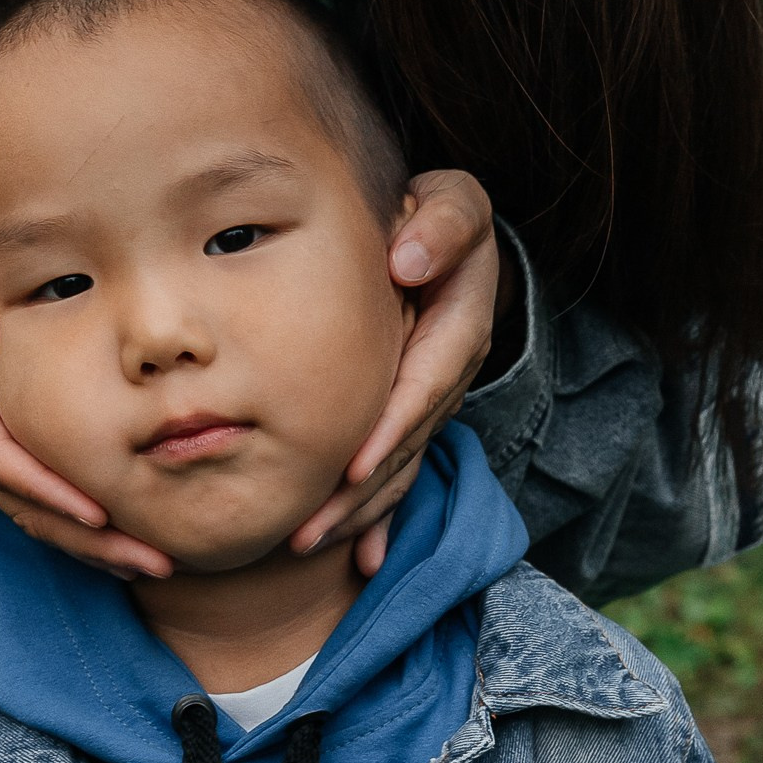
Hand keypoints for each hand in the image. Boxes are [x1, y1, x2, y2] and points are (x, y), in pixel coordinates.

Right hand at [0, 224, 172, 579]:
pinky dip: (85, 526)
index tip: (95, 510)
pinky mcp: (4, 449)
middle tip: (151, 557)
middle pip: (21, 500)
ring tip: (156, 561)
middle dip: (83, 535)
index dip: (42, 485)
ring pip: (34, 511)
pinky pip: (42, 498)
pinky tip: (132, 539)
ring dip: (92, 543)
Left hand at [290, 172, 500, 574]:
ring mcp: (435, 401)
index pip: (425, 385)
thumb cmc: (437, 214)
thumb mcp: (455, 202)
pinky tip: (360, 560)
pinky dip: (382, 518)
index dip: (393, 427)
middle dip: (360, 494)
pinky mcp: (416, 416)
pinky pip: (402, 472)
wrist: (445, 234)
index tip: (354, 465)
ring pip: (400, 467)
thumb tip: (408, 260)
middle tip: (304, 532)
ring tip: (306, 545)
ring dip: (358, 514)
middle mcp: (449, 374)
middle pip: (406, 444)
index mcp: (458, 326)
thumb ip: (442, 224)